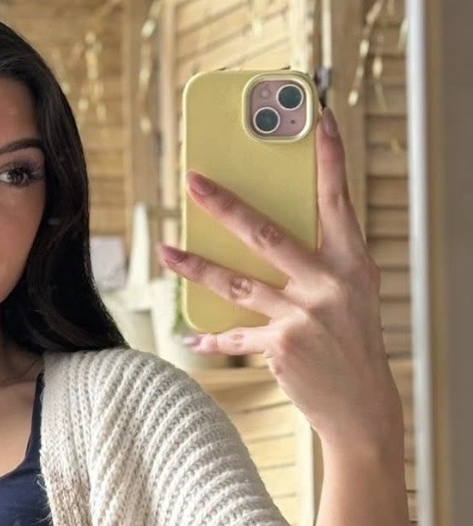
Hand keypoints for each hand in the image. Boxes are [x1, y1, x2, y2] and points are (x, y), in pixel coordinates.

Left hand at [158, 107, 403, 456]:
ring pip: (236, 282)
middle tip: (193, 181)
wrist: (361, 407)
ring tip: (165, 251)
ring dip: (195, 267)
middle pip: (266, 234)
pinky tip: (187, 335)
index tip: (320, 118)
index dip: (329, 159)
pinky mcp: (281, 346)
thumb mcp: (348, 297)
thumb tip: (260, 236)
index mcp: (352, 263)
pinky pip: (234, 334)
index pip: (338, 200)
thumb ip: (315, 266)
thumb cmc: (350, 345)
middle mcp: (330, 284)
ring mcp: (304, 316)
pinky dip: (210, 337)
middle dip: (225, 204)